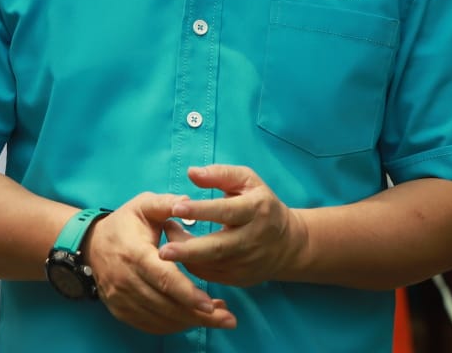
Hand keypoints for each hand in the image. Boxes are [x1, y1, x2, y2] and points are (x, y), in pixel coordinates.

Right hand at [84, 192, 237, 333]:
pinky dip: (175, 325)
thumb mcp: (143, 205)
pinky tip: (193, 318)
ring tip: (218, 317)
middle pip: (166, 304)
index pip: (163, 277)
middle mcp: (125, 279)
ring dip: (191, 321)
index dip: (187, 292)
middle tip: (228, 319)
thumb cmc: (124, 224)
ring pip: (161, 318)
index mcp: (134, 252)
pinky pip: (151, 325)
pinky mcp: (121, 310)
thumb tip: (188, 202)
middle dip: (199, 315)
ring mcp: (121, 298)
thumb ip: (166, 203)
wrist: (90, 245)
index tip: (211, 303)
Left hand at [158, 165, 306, 287]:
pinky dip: (192, 266)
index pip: (226, 211)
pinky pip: (211, 275)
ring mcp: (247, 262)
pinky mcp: (240, 279)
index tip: (176, 207)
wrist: (289, 244)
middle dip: (188, 250)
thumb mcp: (247, 181)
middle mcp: (252, 239)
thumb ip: (220, 174)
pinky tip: (180, 254)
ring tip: (165, 245)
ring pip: (211, 264)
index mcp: (256, 210)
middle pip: (218, 247)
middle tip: (162, 251)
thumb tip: (191, 172)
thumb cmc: (261, 204)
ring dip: (185, 257)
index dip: (201, 210)